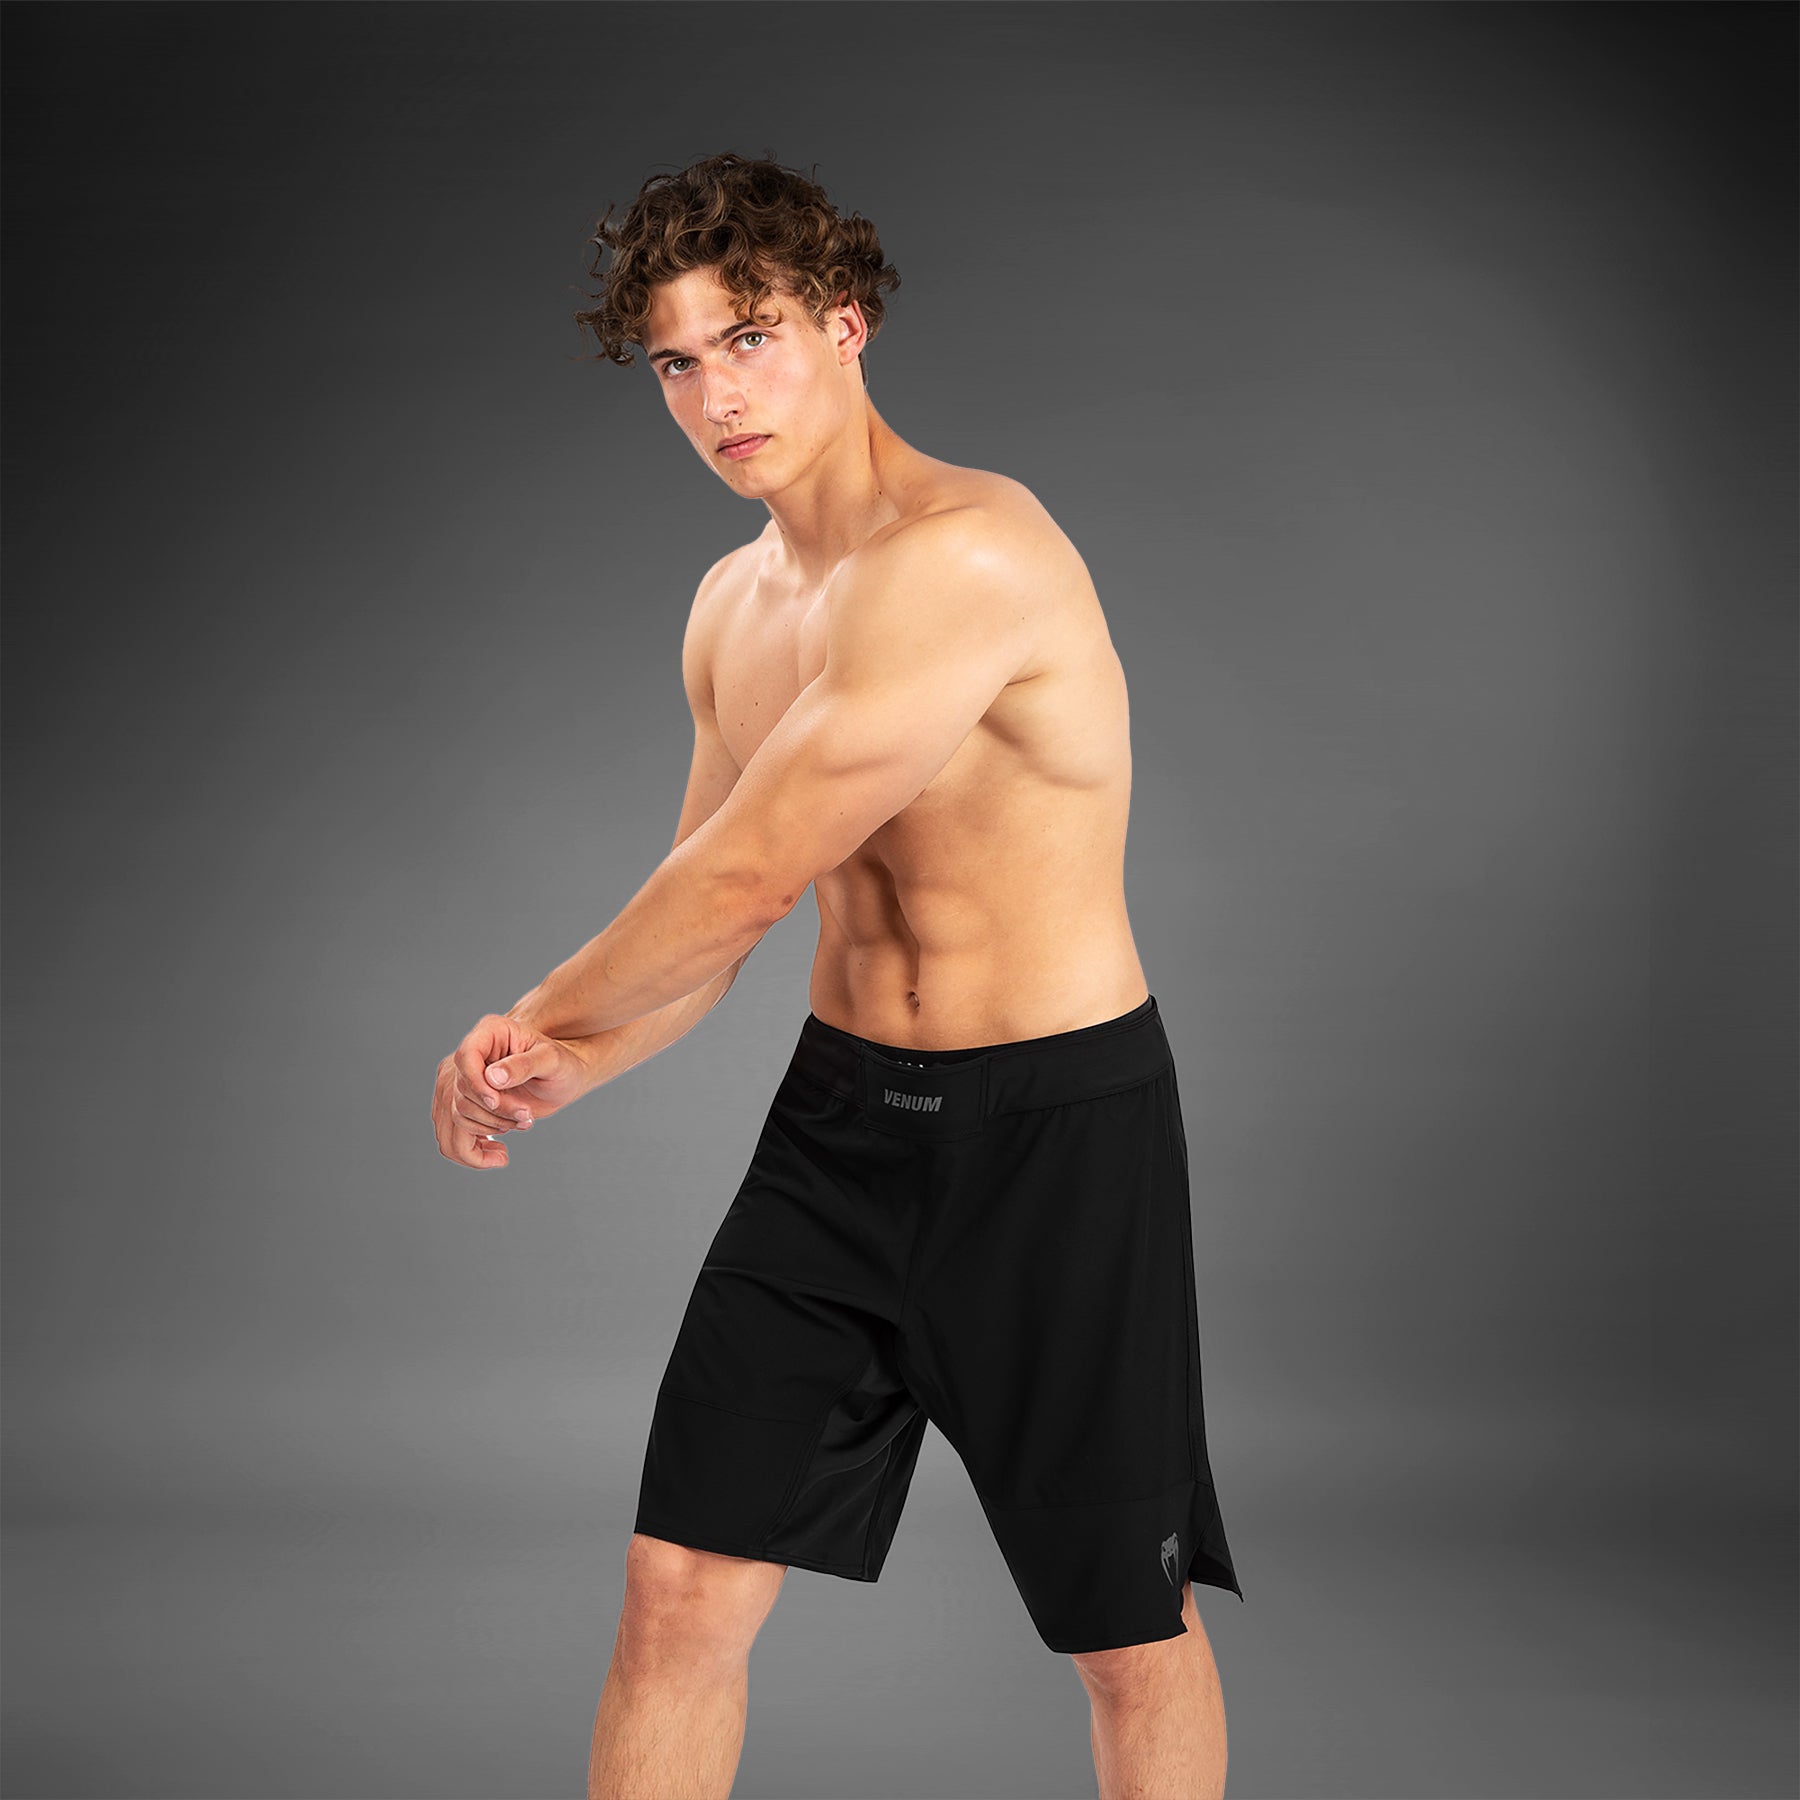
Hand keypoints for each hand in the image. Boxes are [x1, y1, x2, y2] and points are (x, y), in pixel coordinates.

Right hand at [432, 1012, 594, 1170]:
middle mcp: (470, 1055)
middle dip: (494, 1113)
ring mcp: (461, 1080)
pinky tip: (498, 1154)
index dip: (476, 1085)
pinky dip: (472, 1151)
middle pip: (461, 1092)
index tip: (496, 1102)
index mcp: (489, 1033)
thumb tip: (492, 1078)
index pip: (466, 1058)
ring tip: (522, 1125)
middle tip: (527, 1117)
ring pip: (455, 1117)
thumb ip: (524, 1065)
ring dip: (490, 1130)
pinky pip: (452, 1134)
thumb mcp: (551, 1060)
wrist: (561, 1079)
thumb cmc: (561, 1063)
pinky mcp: (462, 1104)